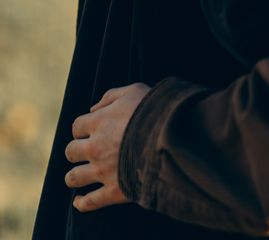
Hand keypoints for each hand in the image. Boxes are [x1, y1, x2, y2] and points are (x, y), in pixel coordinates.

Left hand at [64, 83, 150, 211]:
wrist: (170, 138)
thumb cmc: (154, 110)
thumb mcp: (134, 91)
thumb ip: (111, 96)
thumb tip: (93, 108)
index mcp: (98, 122)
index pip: (77, 126)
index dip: (83, 128)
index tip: (91, 130)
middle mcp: (95, 147)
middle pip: (71, 151)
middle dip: (77, 151)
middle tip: (87, 151)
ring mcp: (102, 171)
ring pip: (74, 178)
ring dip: (74, 176)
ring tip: (79, 175)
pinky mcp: (113, 191)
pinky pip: (90, 202)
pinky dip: (82, 203)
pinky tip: (79, 201)